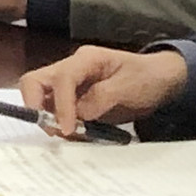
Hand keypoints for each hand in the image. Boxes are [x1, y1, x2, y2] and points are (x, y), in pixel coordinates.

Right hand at [19, 44, 188, 136]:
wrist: (161, 82)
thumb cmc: (148, 78)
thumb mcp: (130, 87)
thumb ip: (103, 98)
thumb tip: (79, 114)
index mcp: (86, 60)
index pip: (61, 79)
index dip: (60, 105)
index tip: (67, 130)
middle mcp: (71, 69)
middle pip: (34, 82)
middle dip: (35, 107)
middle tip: (53, 130)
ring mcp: (70, 85)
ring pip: (40, 99)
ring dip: (49, 119)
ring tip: (73, 135)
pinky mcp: (73, 100)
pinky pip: (54, 112)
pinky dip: (60, 125)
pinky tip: (79, 135)